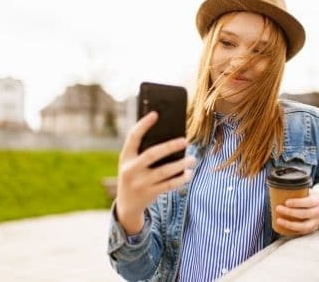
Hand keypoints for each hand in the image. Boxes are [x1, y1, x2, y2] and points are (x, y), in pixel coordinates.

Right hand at [116, 111, 195, 233]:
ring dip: (181, 164)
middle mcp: (130, 170)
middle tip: (185, 140)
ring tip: (193, 159)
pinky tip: (189, 173)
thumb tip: (170, 136)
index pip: (132, 137)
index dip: (143, 125)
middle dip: (169, 146)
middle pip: (152, 154)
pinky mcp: (149, 194)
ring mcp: (140, 183)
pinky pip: (168, 185)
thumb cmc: (134, 176)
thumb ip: (144, 151)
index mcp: (125, 157)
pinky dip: (180, 179)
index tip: (155, 114)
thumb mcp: (132, 163)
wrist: (126, 205)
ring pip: (164, 172)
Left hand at [275, 192, 318, 234]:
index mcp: (318, 200)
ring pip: (305, 226)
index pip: (309, 202)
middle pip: (305, 214)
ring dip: (290, 224)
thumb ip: (298, 190)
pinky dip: (293, 230)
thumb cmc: (311, 196)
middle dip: (290, 212)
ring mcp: (317, 221)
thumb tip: (279, 187)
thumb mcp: (309, 191)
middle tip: (278, 208)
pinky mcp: (313, 228)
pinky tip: (284, 227)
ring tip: (279, 220)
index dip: (298, 203)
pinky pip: (303, 231)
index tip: (286, 202)